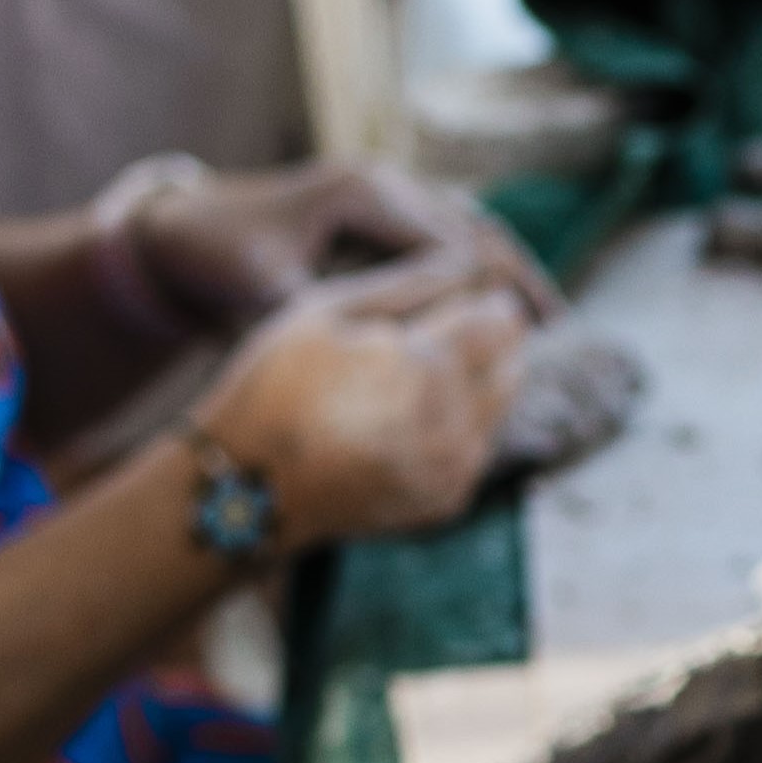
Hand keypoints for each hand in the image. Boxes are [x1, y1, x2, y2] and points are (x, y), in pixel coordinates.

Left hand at [136, 158, 556, 334]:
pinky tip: (502, 304)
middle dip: (517, 277)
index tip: (518, 336)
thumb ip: (321, 318)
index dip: (488, 290)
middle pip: (475, 226)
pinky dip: (480, 264)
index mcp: (363, 192)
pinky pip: (448, 230)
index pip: (451, 242)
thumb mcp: (264, 295)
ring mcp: (385, 190)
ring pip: (470, 224)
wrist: (181, 230)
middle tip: (559, 329)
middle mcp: (384, 181)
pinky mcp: (380, 209)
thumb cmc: (219, 260)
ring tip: (549, 317)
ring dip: (508, 268)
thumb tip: (376, 356)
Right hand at [196, 251, 527, 543]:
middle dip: (487, 336)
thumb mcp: (326, 309)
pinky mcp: (447, 500)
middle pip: (514, 360)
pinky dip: (460, 421)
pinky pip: (480, 444)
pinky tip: (407, 412)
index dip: (484, 295)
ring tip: (417, 368)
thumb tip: (472, 261)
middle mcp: (453, 426)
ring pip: (503, 403)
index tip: (457, 289)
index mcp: (426, 369)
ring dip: (478, 379)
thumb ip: (409, 281)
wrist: (247, 489)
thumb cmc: (276, 385)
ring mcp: (453, 470)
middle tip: (436, 327)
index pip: (502, 318)